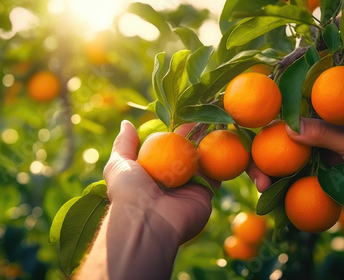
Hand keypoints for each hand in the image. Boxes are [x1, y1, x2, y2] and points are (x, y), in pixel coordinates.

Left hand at [103, 120, 219, 243]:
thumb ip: (124, 144)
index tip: (183, 115)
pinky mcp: (204, 194)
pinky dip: (220, 161)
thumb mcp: (119, 164)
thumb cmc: (130, 192)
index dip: (174, 132)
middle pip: (186, 152)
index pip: (165, 147)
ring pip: (203, 161)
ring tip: (216, 122)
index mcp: (152, 171)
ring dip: (209, 144)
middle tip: (203, 116)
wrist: (149, 222)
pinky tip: (225, 142)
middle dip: (194, 135)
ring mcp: (189, 187)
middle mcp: (172, 179)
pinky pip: (215, 176)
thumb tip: (126, 123)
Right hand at [248, 115, 343, 213]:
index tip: (250, 139)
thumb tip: (286, 127)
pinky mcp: (331, 181)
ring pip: (292, 166)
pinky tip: (279, 201)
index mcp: (330, 117)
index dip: (268, 125)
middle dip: (266, 159)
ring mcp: (326, 159)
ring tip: (264, 192)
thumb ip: (325, 134)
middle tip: (257, 178)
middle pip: (285, 144)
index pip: (292, 115)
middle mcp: (324, 136)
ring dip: (276, 178)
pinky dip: (291, 192)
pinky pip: (305, 185)